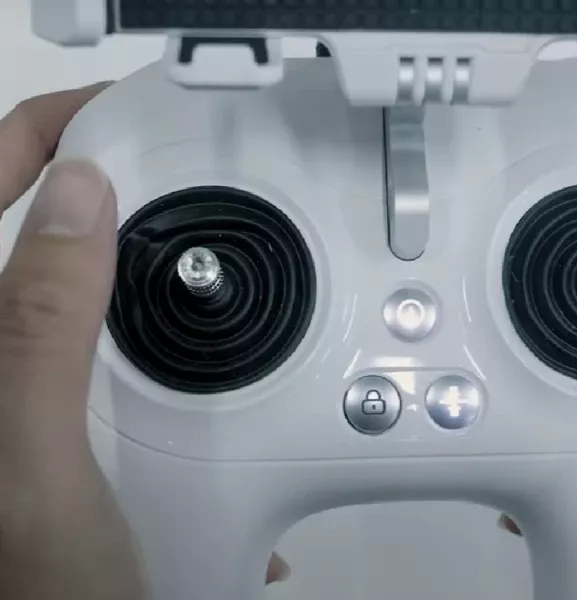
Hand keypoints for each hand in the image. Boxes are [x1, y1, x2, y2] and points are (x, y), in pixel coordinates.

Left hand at [0, 86, 287, 597]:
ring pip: (86, 286)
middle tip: (165, 169)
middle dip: (102, 192)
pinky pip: (117, 342)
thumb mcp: (37, 457)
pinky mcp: (68, 413)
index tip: (111, 116)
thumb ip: (41, 325)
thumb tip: (78, 197)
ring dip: (141, 268)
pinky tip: (187, 350)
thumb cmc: (37, 588)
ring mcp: (30, 386)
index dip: (37, 137)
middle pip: (38, 232)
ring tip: (188, 254)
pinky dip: (160, 332)